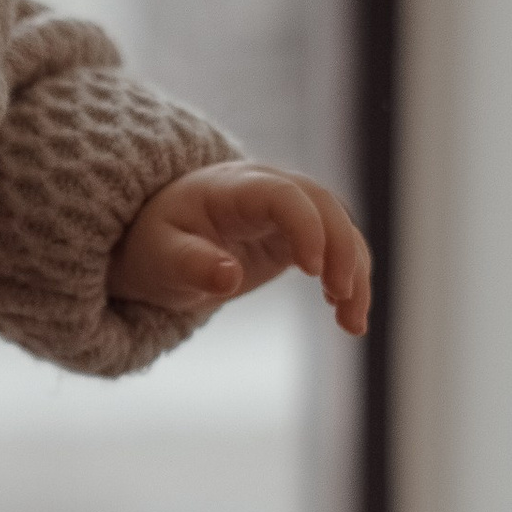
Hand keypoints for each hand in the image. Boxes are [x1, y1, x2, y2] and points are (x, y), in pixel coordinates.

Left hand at [108, 162, 371, 336]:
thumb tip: (229, 277)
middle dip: (342, 248)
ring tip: (352, 324)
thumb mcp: (160, 257)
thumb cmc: (157, 243)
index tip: (313, 271)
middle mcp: (269, 190)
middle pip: (324, 205)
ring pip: (340, 228)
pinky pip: (337, 251)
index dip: (305, 226)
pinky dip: (349, 282)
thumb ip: (191, 264)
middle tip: (341, 297)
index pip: (283, 195)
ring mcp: (288, 212)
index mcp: (234, 188)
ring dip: (355, 272)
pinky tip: (348, 320)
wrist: (161, 240)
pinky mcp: (298, 237)